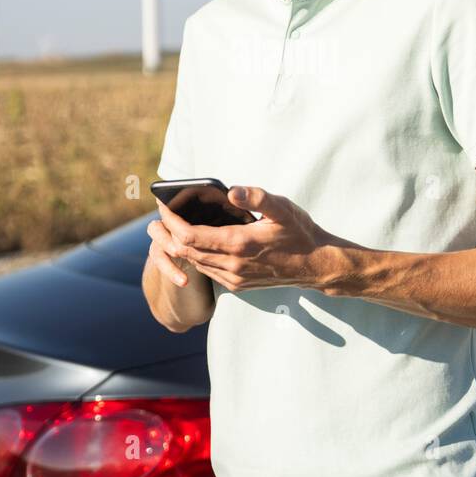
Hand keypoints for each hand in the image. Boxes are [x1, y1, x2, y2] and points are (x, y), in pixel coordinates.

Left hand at [154, 186, 335, 293]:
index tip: (163, 206)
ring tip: (171, 226)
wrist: (315, 265)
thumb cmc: (299, 232)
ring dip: (180, 246)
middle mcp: (232, 265)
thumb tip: (231, 191)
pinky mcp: (237, 285)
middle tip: (159, 216)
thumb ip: (257, 197)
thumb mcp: (282, 208)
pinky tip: (196, 242)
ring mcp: (234, 278)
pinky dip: (196, 256)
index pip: (190, 236)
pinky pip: (208, 271)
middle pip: (186, 251)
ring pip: (195, 263)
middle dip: (168, 233)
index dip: (171, 221)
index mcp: (238, 244)